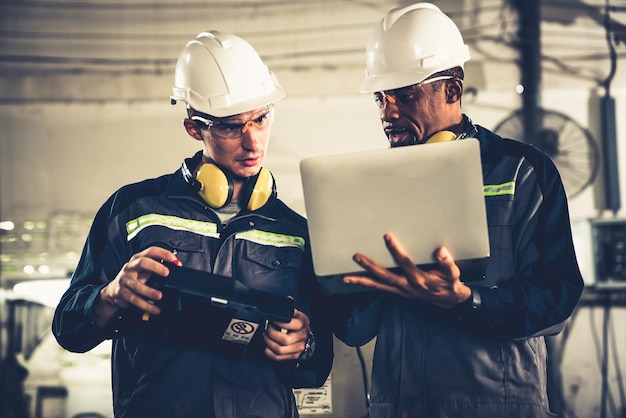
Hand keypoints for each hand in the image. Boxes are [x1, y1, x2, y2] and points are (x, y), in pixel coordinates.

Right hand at [95, 247, 181, 327]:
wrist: (114, 291)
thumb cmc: (134, 278)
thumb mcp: (145, 270)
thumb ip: (159, 267)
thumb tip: (177, 265)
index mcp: (138, 258)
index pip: (151, 251)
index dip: (163, 253)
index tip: (173, 259)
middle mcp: (130, 267)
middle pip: (142, 262)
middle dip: (155, 267)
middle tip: (166, 273)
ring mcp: (125, 279)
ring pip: (136, 284)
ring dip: (149, 291)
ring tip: (159, 296)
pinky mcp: (121, 292)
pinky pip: (134, 299)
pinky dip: (145, 305)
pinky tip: (155, 309)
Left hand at [263, 309, 309, 360]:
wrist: (305, 335)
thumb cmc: (298, 324)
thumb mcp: (296, 313)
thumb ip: (290, 307)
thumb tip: (287, 299)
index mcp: (303, 323)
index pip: (294, 325)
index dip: (281, 323)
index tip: (272, 320)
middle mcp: (302, 336)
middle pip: (286, 340)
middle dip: (272, 334)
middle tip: (267, 329)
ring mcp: (298, 347)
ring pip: (280, 350)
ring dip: (269, 343)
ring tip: (265, 336)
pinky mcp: (293, 355)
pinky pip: (278, 357)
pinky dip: (269, 352)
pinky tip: (266, 346)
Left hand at [343, 233, 470, 308]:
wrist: (449, 301)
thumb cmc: (449, 284)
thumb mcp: (453, 274)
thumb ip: (447, 263)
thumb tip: (440, 251)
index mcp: (419, 279)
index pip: (404, 262)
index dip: (395, 249)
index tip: (387, 237)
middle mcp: (407, 286)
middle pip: (384, 276)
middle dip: (370, 266)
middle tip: (357, 257)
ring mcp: (402, 291)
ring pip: (379, 286)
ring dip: (362, 281)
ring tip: (346, 278)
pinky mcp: (399, 292)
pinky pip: (381, 289)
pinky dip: (368, 285)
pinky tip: (357, 281)